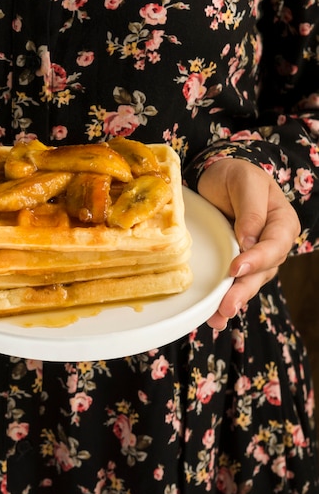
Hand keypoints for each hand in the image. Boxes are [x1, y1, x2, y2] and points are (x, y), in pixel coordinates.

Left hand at [197, 158, 299, 329]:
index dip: (258, 259)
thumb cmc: (234, 176)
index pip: (275, 245)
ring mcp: (254, 257)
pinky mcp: (236, 265)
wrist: (216, 179)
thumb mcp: (244, 182)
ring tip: (218, 317)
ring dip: (233, 300)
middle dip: (244, 290)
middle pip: (262, 271)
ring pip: (248, 283)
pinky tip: (212, 316)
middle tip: (227, 306)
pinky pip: (234, 283)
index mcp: (281, 223)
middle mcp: (271, 244)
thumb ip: (250, 208)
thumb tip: (249, 239)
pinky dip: (223, 300)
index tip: (236, 268)